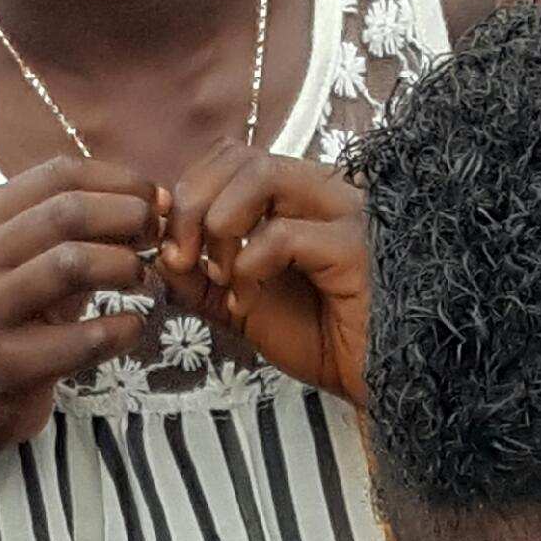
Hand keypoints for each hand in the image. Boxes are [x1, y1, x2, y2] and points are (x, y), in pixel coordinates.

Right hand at [0, 156, 163, 474]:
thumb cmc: (13, 324)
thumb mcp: (33, 265)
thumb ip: (81, 233)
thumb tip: (153, 202)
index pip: (58, 174)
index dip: (119, 180)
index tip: (156, 201)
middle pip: (68, 211)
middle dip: (128, 217)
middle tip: (158, 237)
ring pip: (71, 263)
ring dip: (125, 266)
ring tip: (145, 279)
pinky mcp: (7, 364)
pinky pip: (83, 339)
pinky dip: (122, 330)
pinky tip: (132, 328)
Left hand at [161, 138, 369, 404]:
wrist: (380, 383)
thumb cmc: (325, 341)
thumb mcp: (245, 307)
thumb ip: (202, 280)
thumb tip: (160, 256)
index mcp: (299, 198)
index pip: (232, 156)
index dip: (190, 191)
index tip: (173, 248)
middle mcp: (323, 193)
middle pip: (240, 157)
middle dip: (192, 205)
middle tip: (181, 259)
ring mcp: (344, 213)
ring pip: (263, 175)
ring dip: (219, 225)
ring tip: (218, 276)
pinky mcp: (355, 249)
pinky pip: (284, 234)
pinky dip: (250, 267)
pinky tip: (246, 302)